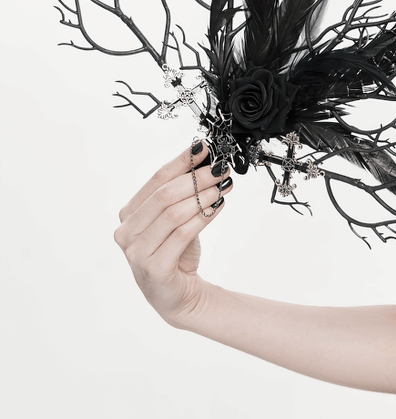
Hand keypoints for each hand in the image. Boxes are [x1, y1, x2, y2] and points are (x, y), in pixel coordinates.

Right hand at [114, 140, 232, 326]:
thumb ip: (184, 192)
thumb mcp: (178, 217)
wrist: (178, 294)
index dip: (182, 161)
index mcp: (129, 214)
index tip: (205, 148)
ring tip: (222, 187)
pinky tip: (218, 207)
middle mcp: (127, 232)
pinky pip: (181, 234)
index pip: (157, 179)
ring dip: (202, 196)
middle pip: (164, 195)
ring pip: (173, 213)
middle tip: (220, 169)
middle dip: (196, 178)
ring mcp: (137, 252)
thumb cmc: (176, 251)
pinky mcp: (154, 268)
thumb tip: (206, 160)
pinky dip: (203, 217)